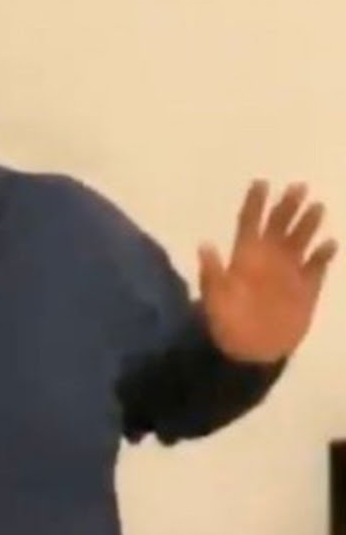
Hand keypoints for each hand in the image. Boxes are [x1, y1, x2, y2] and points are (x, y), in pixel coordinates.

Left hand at [198, 180, 336, 362]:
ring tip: (316, 207)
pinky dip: (324, 255)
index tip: (261, 183)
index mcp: (244, 257)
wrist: (251, 352)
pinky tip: (329, 244)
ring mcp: (289, 272)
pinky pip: (318, 266)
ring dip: (308, 224)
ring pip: (300, 240)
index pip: (249, 223)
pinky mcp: (307, 287)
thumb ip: (212, 273)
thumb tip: (205, 245)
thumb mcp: (214, 299)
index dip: (255, 203)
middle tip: (298, 187)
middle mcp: (268, 259)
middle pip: (278, 225)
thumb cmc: (227, 323)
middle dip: (287, 206)